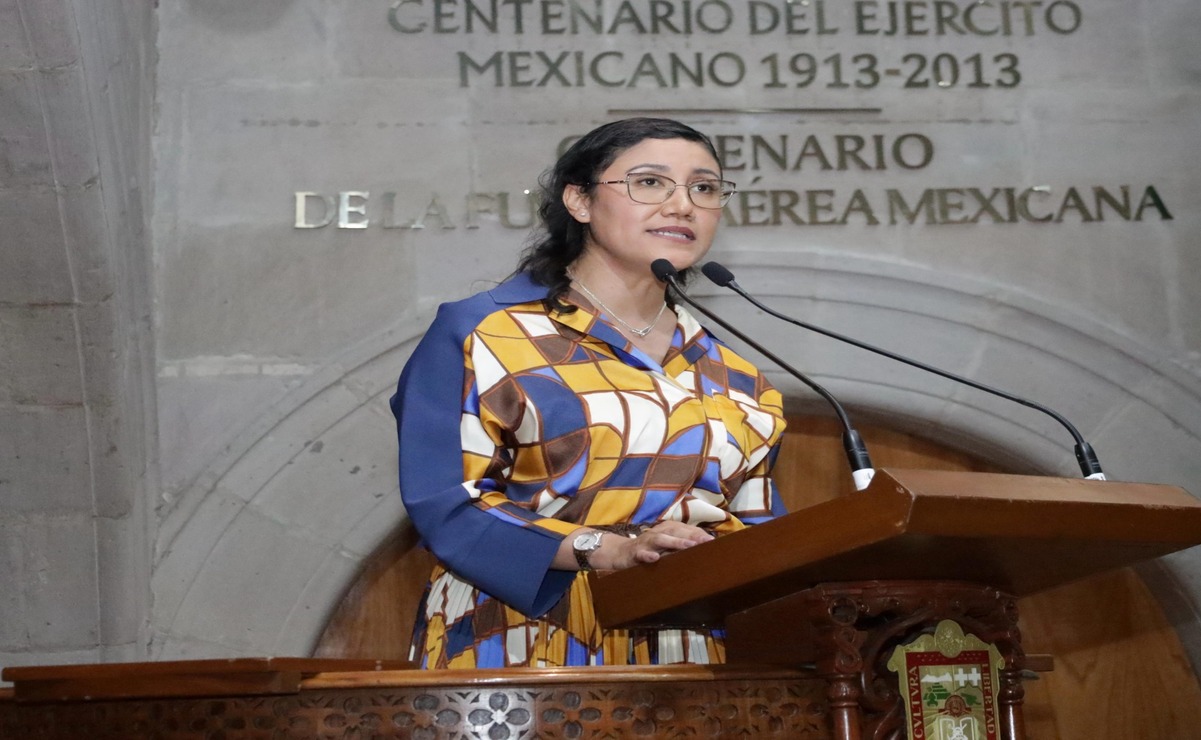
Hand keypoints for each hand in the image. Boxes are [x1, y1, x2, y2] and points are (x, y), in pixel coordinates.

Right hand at [594, 521, 714, 570]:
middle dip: (692, 536)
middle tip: (706, 542)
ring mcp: (646, 543)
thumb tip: (705, 548)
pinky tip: (655, 558)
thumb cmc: (649, 551)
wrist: (620, 554)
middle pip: (676, 531)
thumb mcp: (666, 547)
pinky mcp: (634, 553)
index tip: (714, 542)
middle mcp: (657, 533)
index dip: (699, 535)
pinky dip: (647, 555)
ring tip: (689, 545)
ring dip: (675, 542)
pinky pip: (641, 553)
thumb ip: (682, 547)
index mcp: (667, 530)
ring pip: (661, 540)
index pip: (685, 530)